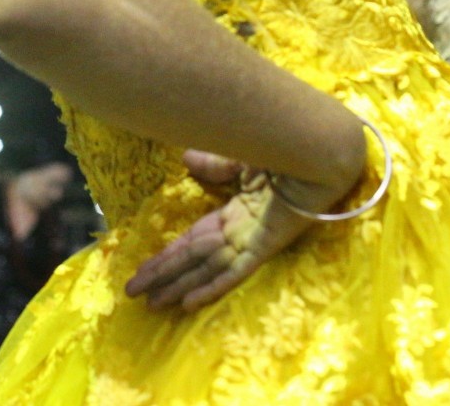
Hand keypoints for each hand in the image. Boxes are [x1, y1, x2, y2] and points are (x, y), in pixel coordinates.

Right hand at [123, 151, 332, 310]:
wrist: (315, 147)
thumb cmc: (284, 149)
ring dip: (179, 286)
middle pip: (193, 259)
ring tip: (153, 303)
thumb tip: (186, 159)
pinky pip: (236, 269)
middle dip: (164, 277)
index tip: (142, 270)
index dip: (167, 256)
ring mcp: (253, 239)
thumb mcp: (240, 157)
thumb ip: (215, 164)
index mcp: (235, 214)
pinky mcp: (267, 243)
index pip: (193, 241)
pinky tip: (190, 302)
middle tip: (134, 295)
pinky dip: (212, 286)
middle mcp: (240, 231)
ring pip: (207, 268)